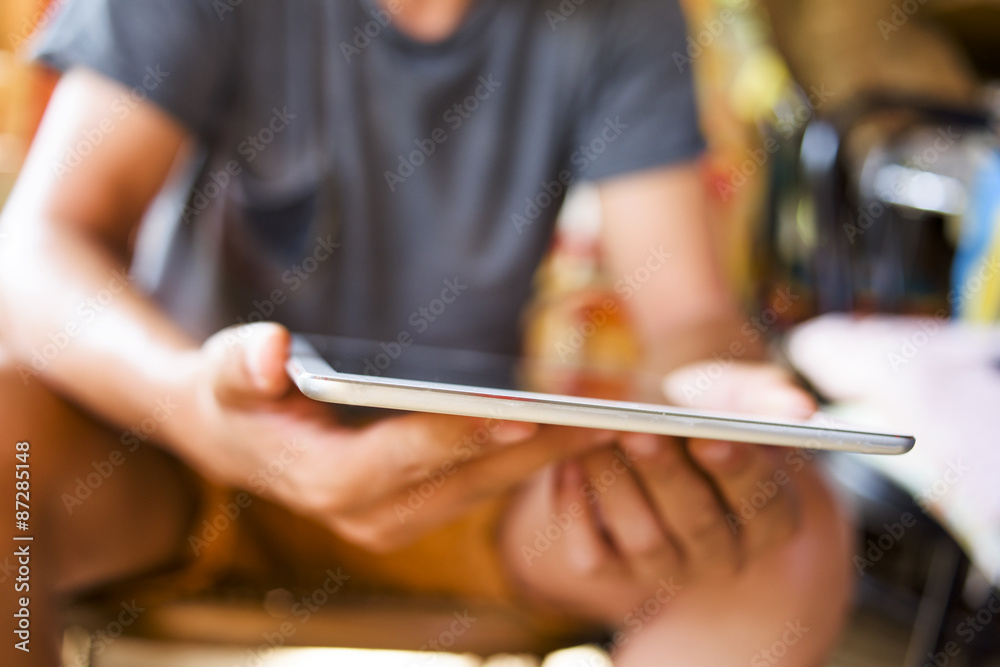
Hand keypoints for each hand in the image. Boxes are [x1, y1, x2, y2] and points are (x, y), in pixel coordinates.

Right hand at [165, 323, 613, 550]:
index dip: (458, 436)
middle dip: (536, 449)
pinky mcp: (418, 511)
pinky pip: (484, 489)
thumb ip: (240, 364)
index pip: (402, 459)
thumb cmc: (236, 395)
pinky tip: (574, 430)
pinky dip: (530, 462)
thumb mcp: (223, 373)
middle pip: (465, 481)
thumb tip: (272, 354)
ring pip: (486, 491)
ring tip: (610, 419)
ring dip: (548, 458)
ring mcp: (396, 521)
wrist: (235, 437)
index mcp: (324, 483)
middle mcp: (367, 517)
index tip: (522, 412)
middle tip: (605, 414)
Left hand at [500, 361, 817, 620]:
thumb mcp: (735, 397)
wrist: (656, 434)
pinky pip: (593, 557)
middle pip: (699, 524)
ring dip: (616, 486)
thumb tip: (798, 407)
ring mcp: (668, 567)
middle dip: (666, 475)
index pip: (765, 503)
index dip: (740, 471)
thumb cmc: (704, 412)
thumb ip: (764, 398)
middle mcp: (722, 553)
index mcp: (768, 516)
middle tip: (638, 431)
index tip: (711, 439)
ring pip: (644, 541)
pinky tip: (568, 465)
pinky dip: (575, 511)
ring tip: (594, 437)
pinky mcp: (616, 571)